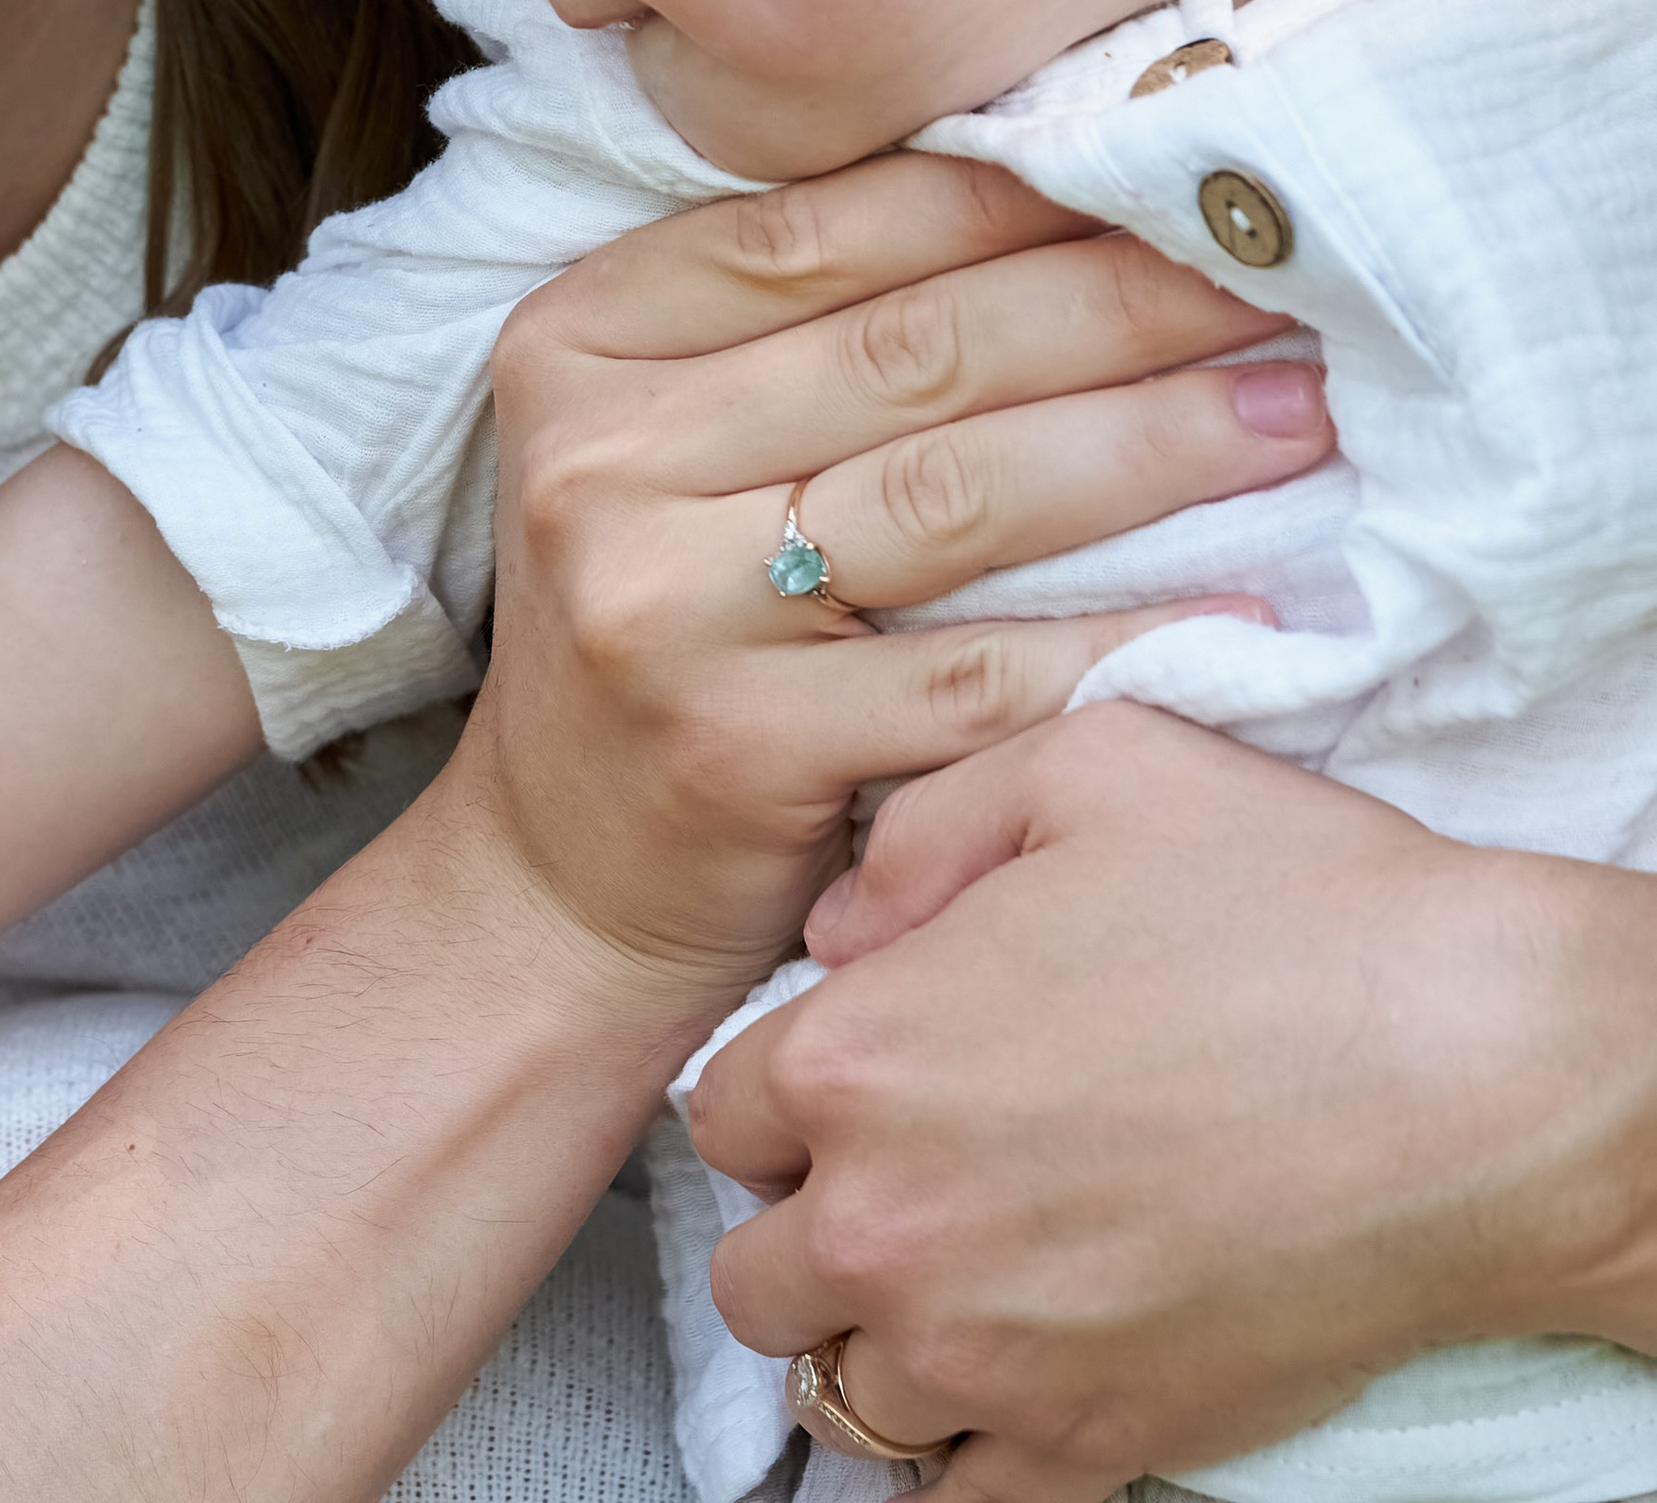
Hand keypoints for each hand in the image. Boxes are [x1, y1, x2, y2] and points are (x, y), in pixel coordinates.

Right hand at [469, 156, 1331, 994]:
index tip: (1170, 171)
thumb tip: (1060, 192)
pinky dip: (1119, 637)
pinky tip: (1243, 607)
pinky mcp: (738, 747)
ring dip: (1153, 447)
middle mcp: (602, 454)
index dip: (1014, 195)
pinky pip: (974, 675)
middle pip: (915, 351)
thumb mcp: (669, 441)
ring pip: (957, 493)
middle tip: (1281, 278)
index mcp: (581, 336)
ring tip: (1296, 415)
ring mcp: (660, 603)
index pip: (827, 229)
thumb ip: (804, 326)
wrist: (561, 885)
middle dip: (1121, 303)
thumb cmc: (663, 620)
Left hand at [691, 705, 1656, 1502]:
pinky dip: (965, 1450)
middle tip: (903, 1180)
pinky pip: (952, 1501)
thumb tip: (842, 928)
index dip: (782, 1089)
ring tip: (964, 1277)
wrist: (1474, 1073)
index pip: (718, 1113)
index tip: (854, 1078)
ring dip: (880, 1339)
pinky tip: (1016, 1373)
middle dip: (806, 1224)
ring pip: (840, 1393)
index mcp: (863, 1056)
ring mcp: (987, 1355)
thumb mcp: (1085, 763)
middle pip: (755, 1276)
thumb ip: (922, 829)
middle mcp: (891, 1223)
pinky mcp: (1093, 1447)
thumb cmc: (1289, 902)